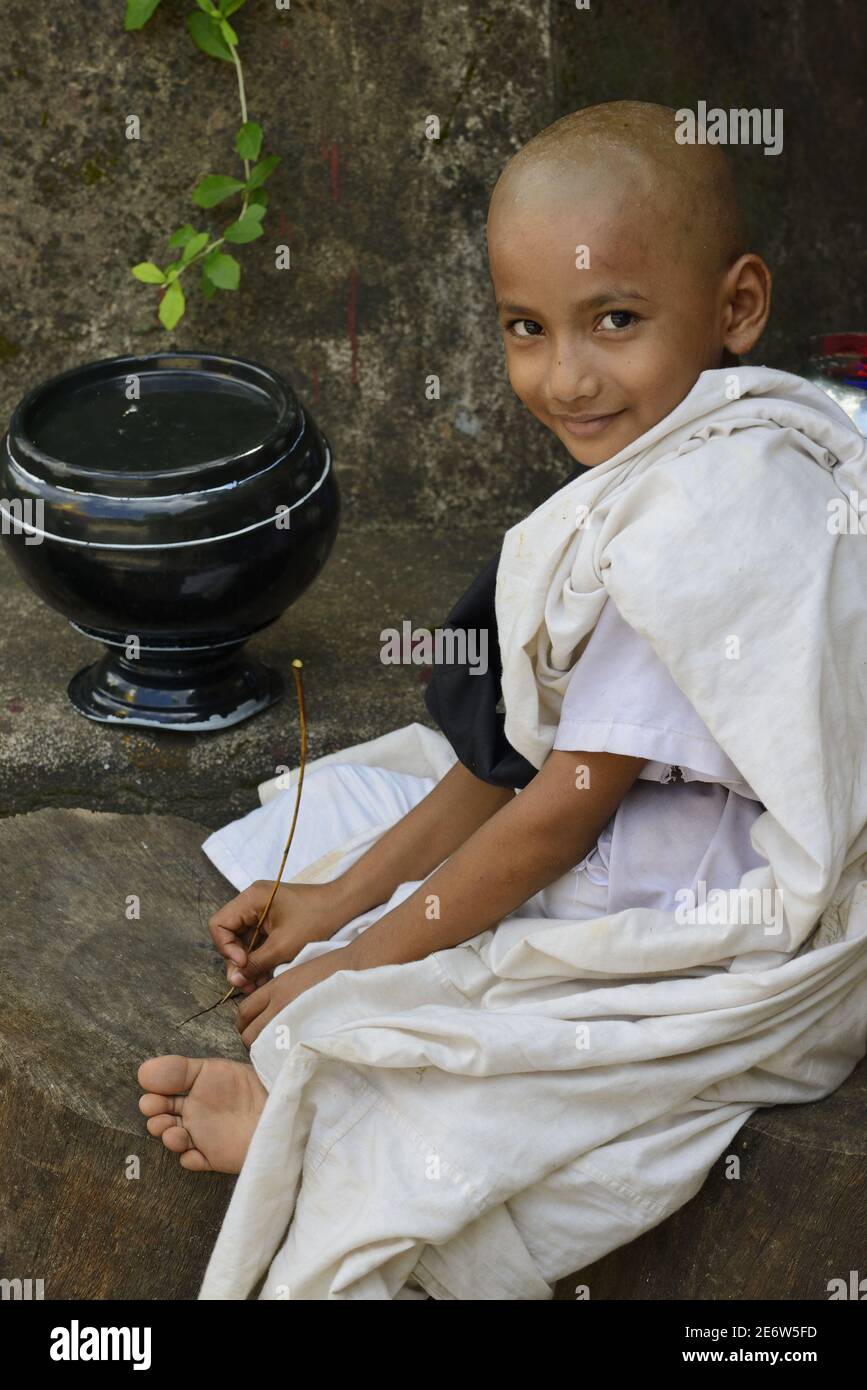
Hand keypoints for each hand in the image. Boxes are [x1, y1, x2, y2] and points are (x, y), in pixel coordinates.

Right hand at [208, 879, 354, 992]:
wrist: (345, 906)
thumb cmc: (318, 919)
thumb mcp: (283, 946)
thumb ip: (255, 963)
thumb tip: (234, 980)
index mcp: (251, 899)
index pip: (219, 925)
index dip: (226, 948)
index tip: (243, 965)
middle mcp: (252, 902)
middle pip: (229, 935)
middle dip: (237, 961)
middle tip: (247, 984)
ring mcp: (262, 911)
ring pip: (243, 941)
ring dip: (248, 963)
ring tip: (258, 984)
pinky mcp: (272, 920)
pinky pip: (257, 941)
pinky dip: (260, 958)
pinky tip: (267, 976)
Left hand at [234, 948, 350, 1046]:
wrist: (355, 969)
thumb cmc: (329, 968)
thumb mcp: (295, 972)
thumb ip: (276, 990)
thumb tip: (265, 1008)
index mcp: (274, 988)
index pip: (243, 1011)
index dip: (244, 1022)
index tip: (251, 1026)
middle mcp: (278, 1005)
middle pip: (248, 1033)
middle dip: (250, 1040)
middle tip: (261, 1042)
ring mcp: (292, 1021)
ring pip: (261, 1047)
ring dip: (263, 1050)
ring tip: (274, 1050)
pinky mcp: (307, 1033)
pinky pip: (282, 1053)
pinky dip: (280, 1056)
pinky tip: (288, 1054)